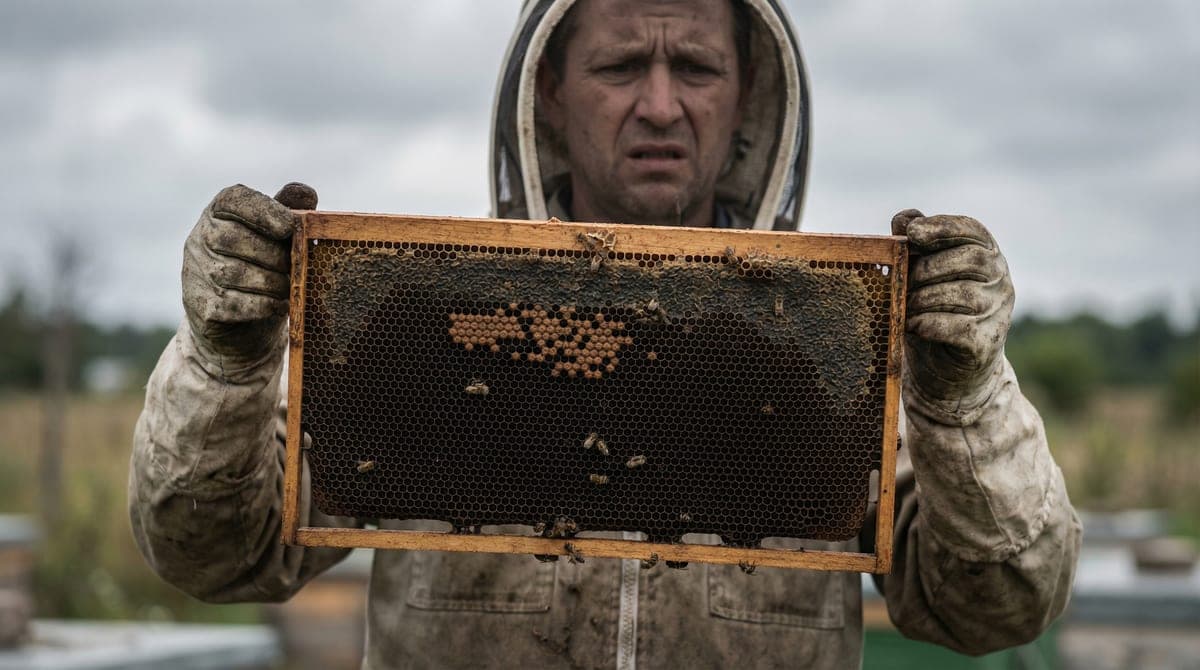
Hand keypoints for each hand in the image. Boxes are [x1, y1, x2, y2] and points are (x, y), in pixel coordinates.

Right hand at [182, 182, 317, 361]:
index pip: (233, 200)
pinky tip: (279, 305)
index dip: (262, 210)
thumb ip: (290, 211)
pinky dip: (263, 305)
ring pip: (234, 272)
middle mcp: (199, 238)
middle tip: (295, 267)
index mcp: (218, 213)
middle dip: (273, 255)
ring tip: (290, 287)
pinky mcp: (200, 305)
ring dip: (272, 282)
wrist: (239, 323)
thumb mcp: (276, 238)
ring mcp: (195, 272)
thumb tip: (307, 193)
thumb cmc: (263, 267)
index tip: (289, 226)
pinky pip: (233, 302)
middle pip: (233, 238)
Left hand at [891, 209, 1013, 402]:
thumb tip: (905, 217)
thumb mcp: (921, 276)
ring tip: (905, 307)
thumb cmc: (932, 311)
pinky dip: (929, 324)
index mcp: (986, 256)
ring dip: (923, 299)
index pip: (973, 231)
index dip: (943, 227)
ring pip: (962, 294)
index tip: (913, 232)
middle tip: (904, 283)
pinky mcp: (987, 342)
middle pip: (969, 259)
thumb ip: (915, 246)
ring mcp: (998, 312)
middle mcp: (1001, 280)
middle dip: (927, 269)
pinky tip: (914, 326)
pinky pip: (958, 326)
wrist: (946, 369)